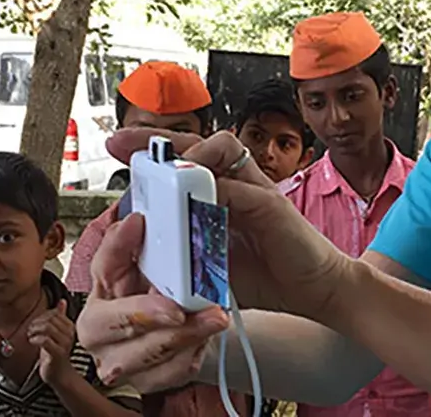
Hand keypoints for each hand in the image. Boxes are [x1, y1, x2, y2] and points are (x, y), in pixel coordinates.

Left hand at [29, 299, 77, 386]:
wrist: (60, 374)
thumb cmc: (56, 353)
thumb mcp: (58, 332)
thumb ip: (60, 316)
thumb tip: (62, 301)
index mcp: (70, 327)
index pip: (54, 313)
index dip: (42, 316)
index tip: (36, 324)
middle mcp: (69, 334)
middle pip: (50, 319)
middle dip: (36, 323)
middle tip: (31, 330)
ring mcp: (65, 343)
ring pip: (47, 328)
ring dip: (34, 330)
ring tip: (30, 335)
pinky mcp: (58, 353)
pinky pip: (45, 340)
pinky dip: (35, 339)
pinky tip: (32, 342)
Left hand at [77, 129, 350, 391]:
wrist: (312, 291)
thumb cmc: (262, 274)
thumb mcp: (208, 263)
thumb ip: (181, 250)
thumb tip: (139, 251)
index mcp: (218, 190)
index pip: (182, 157)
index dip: (150, 148)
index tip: (117, 146)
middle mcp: (236, 181)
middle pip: (197, 142)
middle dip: (157, 138)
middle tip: (123, 142)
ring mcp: (255, 188)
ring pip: (224, 147)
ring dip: (192, 155)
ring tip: (165, 170)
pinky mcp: (272, 204)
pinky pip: (241, 186)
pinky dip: (216, 190)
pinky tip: (196, 202)